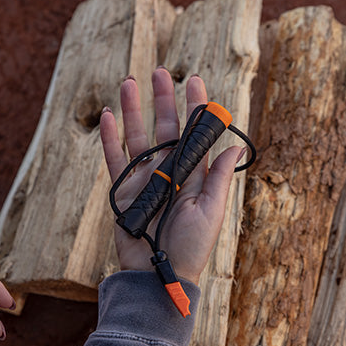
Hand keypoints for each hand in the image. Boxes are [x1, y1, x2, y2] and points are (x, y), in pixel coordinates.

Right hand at [100, 68, 243, 284]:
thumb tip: (237, 143)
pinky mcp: (123, 189)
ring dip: (133, 109)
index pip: (194, 133)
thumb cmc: (189, 247)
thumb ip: (219, 177)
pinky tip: (108, 116)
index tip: (194, 80)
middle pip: (165, 127)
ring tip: (128, 83)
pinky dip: (110, 137)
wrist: (158, 273)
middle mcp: (168, 171)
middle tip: (159, 72)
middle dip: (162, 99)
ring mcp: (144, 179)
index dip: (195, 107)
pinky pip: (115, 158)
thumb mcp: (210, 211)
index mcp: (193, 174)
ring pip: (137, 137)